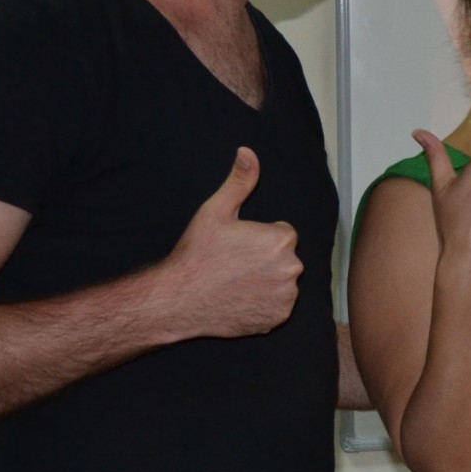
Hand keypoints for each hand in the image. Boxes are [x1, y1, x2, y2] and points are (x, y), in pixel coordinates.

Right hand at [159, 147, 301, 338]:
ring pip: (282, 282)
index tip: (237, 246)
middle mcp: (292, 270)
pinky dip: (264, 303)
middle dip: (265, 259)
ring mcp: (286, 297)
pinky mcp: (278, 319)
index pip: (282, 234)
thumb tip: (248, 152)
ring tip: (235, 282)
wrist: (178, 300)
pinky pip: (277, 306)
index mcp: (282, 241)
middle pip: (284, 258)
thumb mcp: (216, 211)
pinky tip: (240, 299)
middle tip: (234, 264)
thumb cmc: (197, 254)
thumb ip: (240, 181)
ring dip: (267, 281)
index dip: (259, 238)